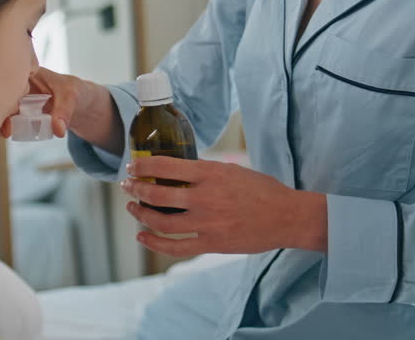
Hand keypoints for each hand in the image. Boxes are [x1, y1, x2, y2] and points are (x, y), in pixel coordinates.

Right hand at [0, 67, 90, 143]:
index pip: (5, 82)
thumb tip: (58, 130)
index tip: (1, 119)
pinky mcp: (13, 112)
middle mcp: (14, 85)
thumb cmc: (73, 92)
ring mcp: (12, 99)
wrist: (77, 101)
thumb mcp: (71, 97)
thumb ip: (64, 112)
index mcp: (24, 73)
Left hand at [120, 156, 326, 256]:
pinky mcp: (212, 244)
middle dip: (136, 189)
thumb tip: (178, 171)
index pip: (166, 166)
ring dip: (141, 213)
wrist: (287, 217)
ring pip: (161, 222)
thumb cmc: (262, 190)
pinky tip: (142, 236)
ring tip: (132, 207)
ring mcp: (207, 223)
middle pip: (158, 194)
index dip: (143, 166)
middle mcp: (205, 197)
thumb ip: (206, 172)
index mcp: (211, 174)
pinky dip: (154, 243)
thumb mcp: (232, 170)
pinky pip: (176, 247)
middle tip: (127, 186)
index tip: (133, 166)